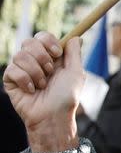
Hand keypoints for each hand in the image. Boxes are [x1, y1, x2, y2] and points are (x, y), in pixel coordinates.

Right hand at [3, 32, 84, 151]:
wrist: (53, 116)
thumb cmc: (66, 98)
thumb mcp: (76, 74)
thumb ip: (75, 54)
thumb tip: (77, 37)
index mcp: (50, 58)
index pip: (43, 36)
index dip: (48, 41)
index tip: (57, 53)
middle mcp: (35, 61)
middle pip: (29, 42)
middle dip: (42, 58)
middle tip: (50, 73)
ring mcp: (22, 69)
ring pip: (20, 55)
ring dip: (36, 72)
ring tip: (42, 86)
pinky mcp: (11, 79)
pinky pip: (12, 69)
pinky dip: (25, 80)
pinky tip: (31, 90)